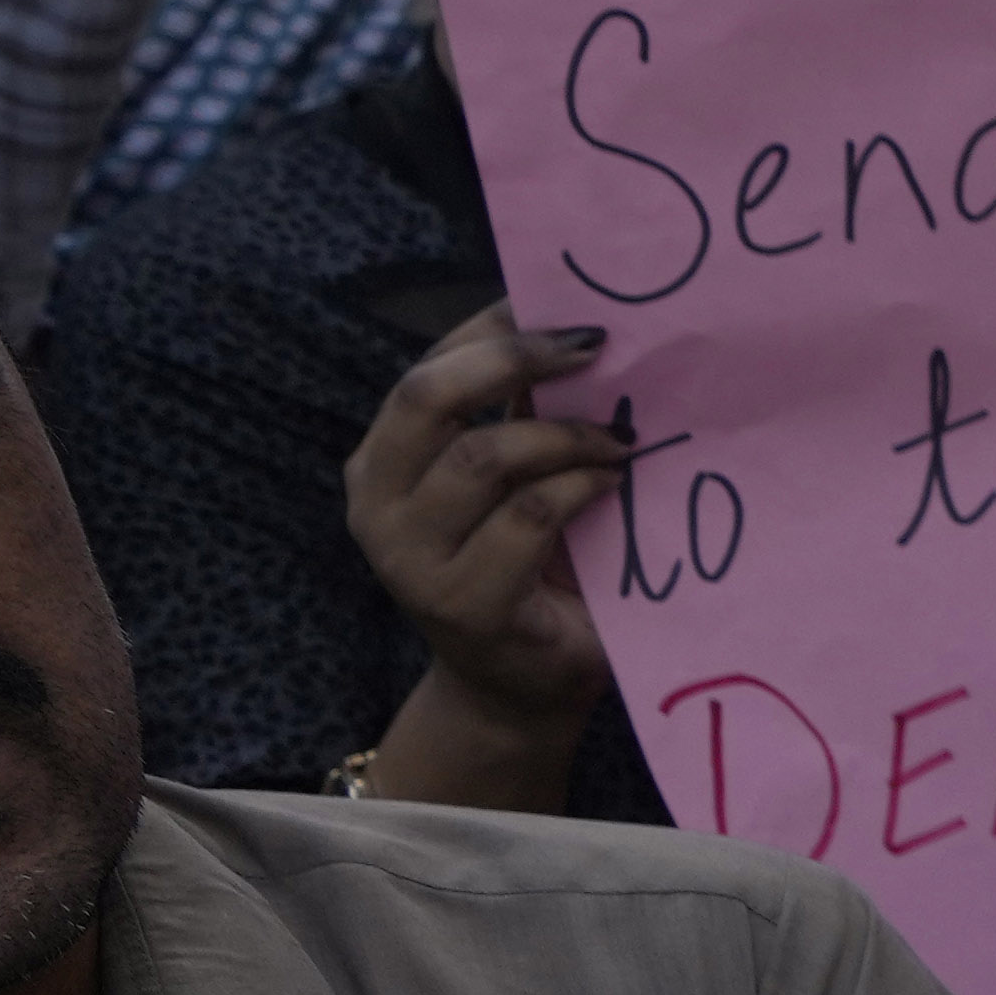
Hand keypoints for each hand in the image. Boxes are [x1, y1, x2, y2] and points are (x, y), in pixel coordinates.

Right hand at [343, 308, 630, 788]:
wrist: (523, 685)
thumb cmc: (528, 566)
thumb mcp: (518, 479)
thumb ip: (526, 414)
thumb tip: (581, 326)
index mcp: (384, 459)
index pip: (427, 366)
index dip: (493, 327)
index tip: (569, 308)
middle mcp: (376, 503)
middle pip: (427, 395)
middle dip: (514, 359)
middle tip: (593, 349)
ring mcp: (409, 558)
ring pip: (484, 457)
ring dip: (565, 438)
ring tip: (619, 444)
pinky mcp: (461, 603)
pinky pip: (526, 519)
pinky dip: (579, 491)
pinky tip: (612, 487)